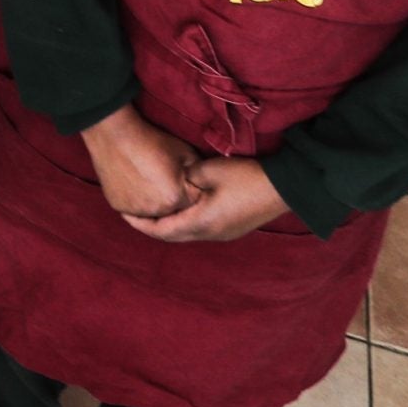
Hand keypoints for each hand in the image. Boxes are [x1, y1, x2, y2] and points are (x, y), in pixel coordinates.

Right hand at [80, 104, 198, 219]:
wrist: (115, 133)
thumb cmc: (152, 141)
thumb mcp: (186, 153)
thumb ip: (198, 174)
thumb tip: (204, 184)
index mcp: (176, 198)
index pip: (191, 204)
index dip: (188, 189)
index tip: (180, 177)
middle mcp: (156, 209)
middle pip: (172, 211)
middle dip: (171, 198)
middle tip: (162, 178)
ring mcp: (135, 209)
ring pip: (151, 212)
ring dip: (153, 203)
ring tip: (147, 180)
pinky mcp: (117, 205)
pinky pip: (132, 209)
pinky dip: (135, 200)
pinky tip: (133, 183)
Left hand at [122, 157, 288, 243]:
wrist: (284, 187)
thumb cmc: (244, 177)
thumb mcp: (207, 170)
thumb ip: (183, 177)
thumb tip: (173, 182)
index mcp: (201, 223)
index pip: (161, 230)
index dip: (140, 223)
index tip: (123, 214)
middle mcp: (210, 235)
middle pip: (172, 236)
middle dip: (150, 226)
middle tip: (132, 214)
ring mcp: (224, 234)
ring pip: (187, 234)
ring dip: (168, 225)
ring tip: (152, 212)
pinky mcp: (233, 228)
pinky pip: (200, 230)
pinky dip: (183, 222)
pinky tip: (178, 210)